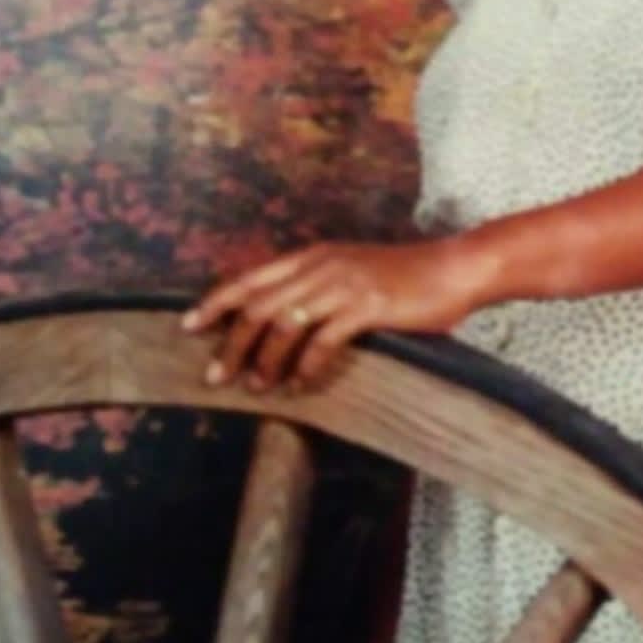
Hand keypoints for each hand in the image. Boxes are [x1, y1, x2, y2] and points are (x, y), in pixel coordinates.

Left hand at [179, 237, 489, 392]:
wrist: (455, 268)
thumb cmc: (408, 276)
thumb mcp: (354, 270)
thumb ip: (320, 285)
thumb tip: (284, 319)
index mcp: (314, 255)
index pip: (251, 278)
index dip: (215, 301)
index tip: (187, 325)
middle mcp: (322, 266)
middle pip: (258, 305)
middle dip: (230, 343)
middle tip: (215, 374)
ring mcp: (344, 285)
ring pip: (284, 325)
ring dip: (264, 360)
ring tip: (257, 386)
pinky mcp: (367, 307)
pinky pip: (322, 342)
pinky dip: (305, 368)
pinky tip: (300, 386)